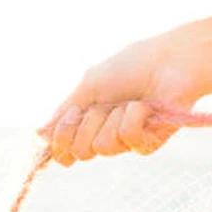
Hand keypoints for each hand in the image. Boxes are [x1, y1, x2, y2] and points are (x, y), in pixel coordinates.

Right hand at [41, 33, 206, 166]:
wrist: (172, 60)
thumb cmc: (133, 66)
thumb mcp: (90, 85)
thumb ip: (65, 112)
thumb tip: (39, 135)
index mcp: (90, 122)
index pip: (65, 149)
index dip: (61, 141)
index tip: (68, 118)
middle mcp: (106, 134)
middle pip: (79, 151)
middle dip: (86, 124)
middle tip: (102, 105)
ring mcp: (127, 142)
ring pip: (102, 147)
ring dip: (111, 118)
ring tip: (129, 101)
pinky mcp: (148, 145)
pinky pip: (127, 140)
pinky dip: (133, 118)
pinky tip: (145, 106)